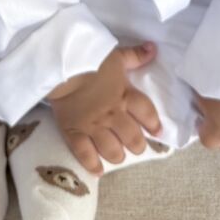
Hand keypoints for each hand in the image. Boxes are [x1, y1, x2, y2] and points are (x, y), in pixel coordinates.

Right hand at [46, 42, 162, 176]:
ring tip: (119, 157)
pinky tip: (98, 171)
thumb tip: (153, 48)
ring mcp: (94, 126)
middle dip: (137, 145)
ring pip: (112, 150)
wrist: (62, 67)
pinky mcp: (75, 132)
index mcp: (125, 95)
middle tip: (136, 147)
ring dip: (118, 156)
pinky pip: (85, 154)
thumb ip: (135, 55)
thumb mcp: (115, 55)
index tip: (157, 131)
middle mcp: (113, 115)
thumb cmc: (90, 59)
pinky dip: (92, 165)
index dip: (154, 124)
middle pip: (132, 137)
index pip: (147, 113)